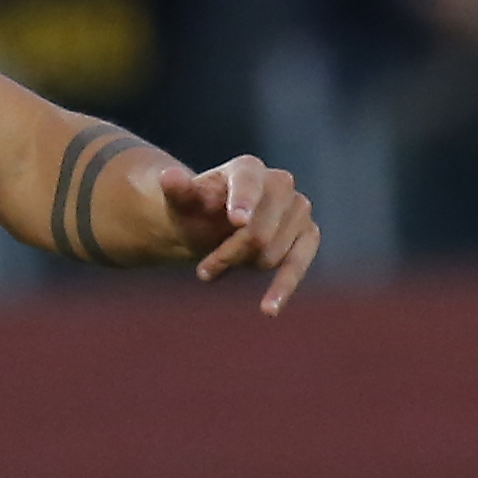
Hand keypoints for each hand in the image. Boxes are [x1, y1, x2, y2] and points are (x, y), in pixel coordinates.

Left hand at [160, 154, 317, 313]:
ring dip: (242, 267)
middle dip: (228, 254)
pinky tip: (268, 309)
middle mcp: (280, 183)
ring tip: (219, 264)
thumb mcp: (180, 202)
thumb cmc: (195, 211)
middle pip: (257, 232)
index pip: (249, 182)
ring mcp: (298, 208)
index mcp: (247, 168)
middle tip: (202, 271)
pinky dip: (283, 288)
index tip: (237, 222)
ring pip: (271, 253)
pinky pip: (299, 263)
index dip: (243, 200)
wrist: (211, 225)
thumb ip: (176, 190)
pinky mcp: (309, 234)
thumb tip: (168, 177)